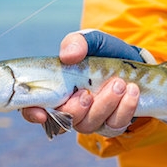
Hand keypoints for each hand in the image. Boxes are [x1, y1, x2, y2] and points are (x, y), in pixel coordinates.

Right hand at [21, 30, 142, 136]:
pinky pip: (114, 125)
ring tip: (119, 84)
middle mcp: (69, 109)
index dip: (33, 113)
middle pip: (64, 120)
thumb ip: (78, 43)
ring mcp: (91, 120)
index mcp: (55, 90)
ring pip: (89, 125)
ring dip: (104, 104)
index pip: (33, 108)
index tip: (41, 113)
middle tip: (89, 91)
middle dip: (77, 108)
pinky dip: (124, 108)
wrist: (133, 63)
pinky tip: (132, 92)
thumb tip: (67, 55)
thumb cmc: (103, 53)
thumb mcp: (91, 41)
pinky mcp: (111, 125)